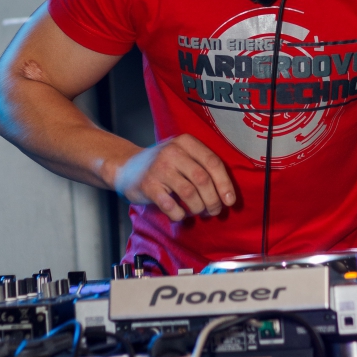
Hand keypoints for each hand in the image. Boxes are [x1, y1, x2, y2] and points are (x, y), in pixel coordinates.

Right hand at [114, 135, 235, 221]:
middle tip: (214, 211)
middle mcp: (173, 151)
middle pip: (203, 180)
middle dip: (213, 200)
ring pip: (190, 193)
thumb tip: (227, 194)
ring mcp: (159, 168)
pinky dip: (180, 214)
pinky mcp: (148, 185)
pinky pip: (171, 206)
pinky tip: (180, 214)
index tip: (230, 201)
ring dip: (198, 208)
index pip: (213, 162)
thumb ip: (203, 166)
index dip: (225, 184)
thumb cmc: (163, 164)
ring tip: (198, 212)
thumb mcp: (183, 155)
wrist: (126, 166)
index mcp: (186, 142)